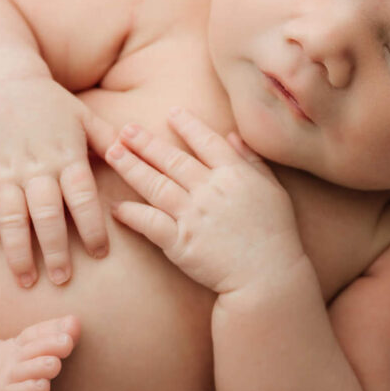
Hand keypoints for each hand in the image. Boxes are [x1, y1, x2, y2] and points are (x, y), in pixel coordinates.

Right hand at [0, 77, 116, 286]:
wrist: (1, 81)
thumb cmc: (49, 102)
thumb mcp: (83, 116)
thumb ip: (108, 141)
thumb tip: (136, 158)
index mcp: (66, 156)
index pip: (83, 198)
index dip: (92, 227)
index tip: (100, 254)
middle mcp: (37, 167)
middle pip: (48, 215)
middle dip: (56, 251)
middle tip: (63, 279)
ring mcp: (6, 171)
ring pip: (12, 218)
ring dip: (18, 251)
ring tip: (26, 280)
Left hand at [103, 108, 306, 294]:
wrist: (270, 278)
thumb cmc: (276, 235)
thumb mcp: (273, 191)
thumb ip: (252, 161)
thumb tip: (232, 135)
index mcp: (235, 175)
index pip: (207, 141)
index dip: (187, 125)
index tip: (170, 112)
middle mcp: (211, 190)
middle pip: (172, 159)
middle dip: (146, 142)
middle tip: (126, 128)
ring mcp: (194, 216)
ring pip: (156, 185)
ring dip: (131, 168)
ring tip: (112, 153)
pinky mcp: (181, 242)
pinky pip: (150, 223)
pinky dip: (131, 214)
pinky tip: (116, 206)